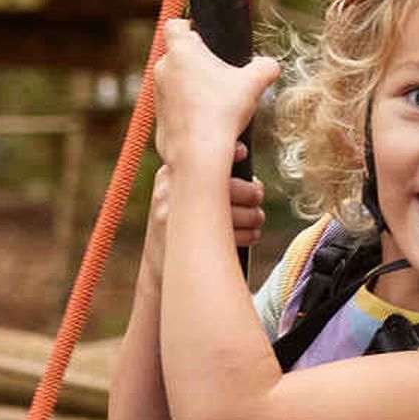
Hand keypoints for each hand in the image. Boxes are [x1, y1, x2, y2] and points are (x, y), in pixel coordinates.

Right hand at [148, 160, 265, 259]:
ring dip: (253, 215)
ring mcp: (177, 220)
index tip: (244, 154)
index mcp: (167, 176)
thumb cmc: (176, 226)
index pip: (202, 158)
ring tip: (257, 218)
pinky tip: (251, 234)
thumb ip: (200, 175)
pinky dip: (248, 234)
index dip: (228, 154)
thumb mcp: (177, 195)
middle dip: (250, 191)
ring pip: (232, 212)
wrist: (160, 269)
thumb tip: (240, 151)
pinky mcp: (191, 244)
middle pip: (224, 186)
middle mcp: (169, 194)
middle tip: (258, 195)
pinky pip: (230, 235)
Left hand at [151, 19, 276, 177]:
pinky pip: (179, 110)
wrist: (199, 152)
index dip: (190, 27)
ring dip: (200, 93)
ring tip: (225, 111)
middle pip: (181, 57)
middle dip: (202, 65)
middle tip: (224, 78)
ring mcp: (158, 95)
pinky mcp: (159, 118)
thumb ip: (265, 67)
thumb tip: (270, 65)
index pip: (175, 24)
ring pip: (181, 86)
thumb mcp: (253, 84)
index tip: (206, 39)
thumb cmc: (222, 111)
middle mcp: (163, 69)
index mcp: (181, 51)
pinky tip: (216, 131)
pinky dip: (195, 116)